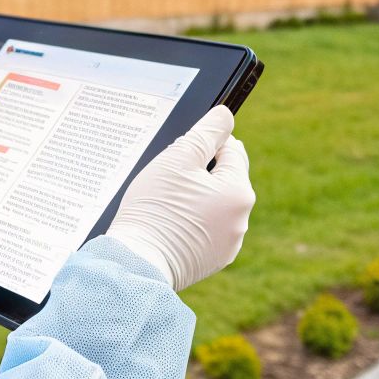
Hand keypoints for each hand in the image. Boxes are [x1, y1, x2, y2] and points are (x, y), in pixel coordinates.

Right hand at [106, 106, 253, 289]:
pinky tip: (169, 224)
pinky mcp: (213, 261)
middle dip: (201, 173)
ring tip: (166, 203)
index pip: (232, 150)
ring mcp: (228, 244)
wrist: (136, 263)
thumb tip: (225, 115)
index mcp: (238, 192)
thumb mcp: (178, 159)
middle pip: (225, 179)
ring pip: (215, 205)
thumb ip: (205, 132)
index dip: (207, 143)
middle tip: (170, 178)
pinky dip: (192, 222)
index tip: (183, 151)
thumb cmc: (155, 208)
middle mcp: (241, 220)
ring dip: (197, 198)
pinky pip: (207, 229)